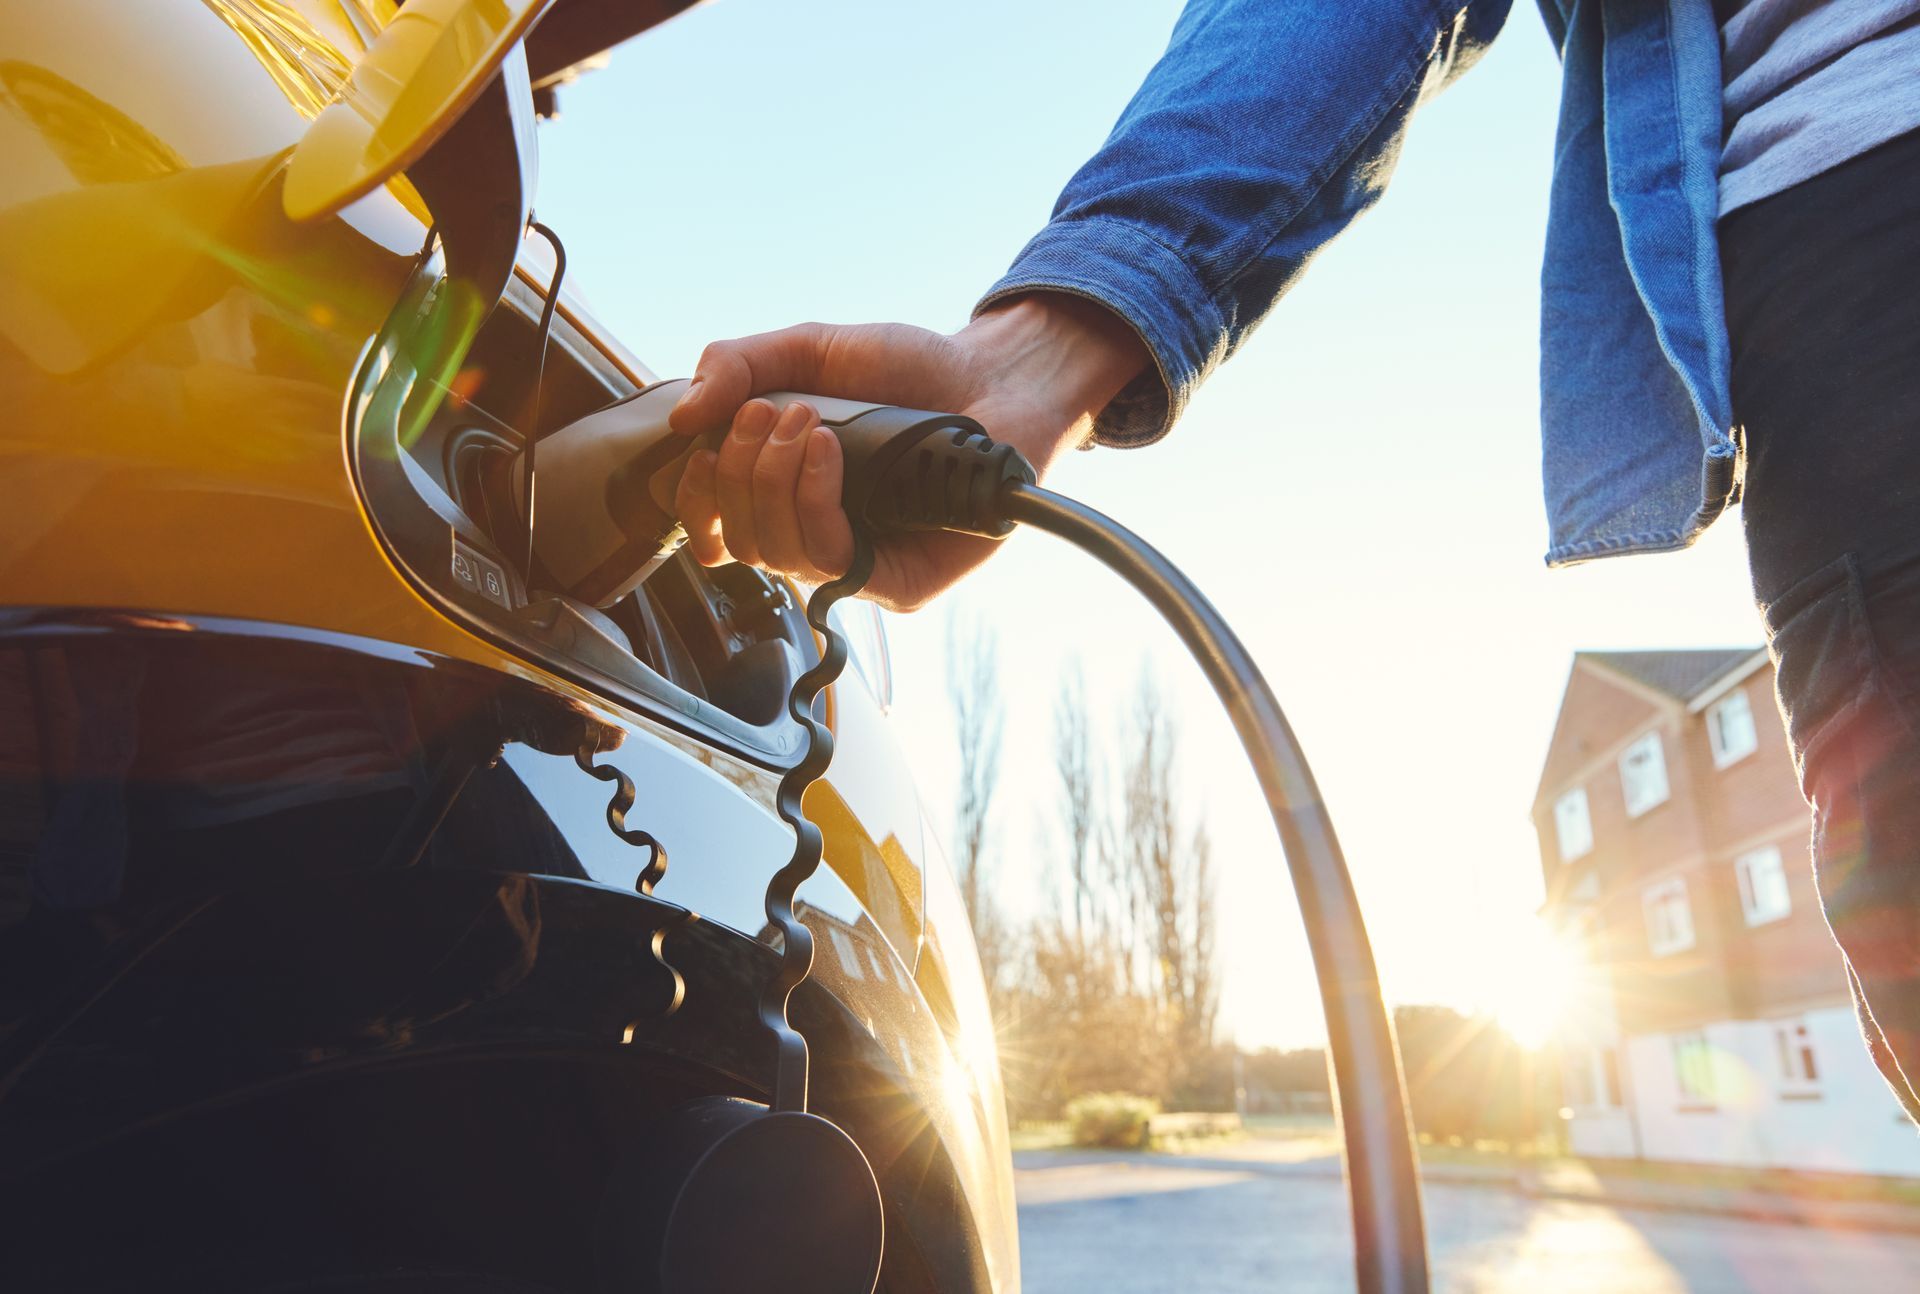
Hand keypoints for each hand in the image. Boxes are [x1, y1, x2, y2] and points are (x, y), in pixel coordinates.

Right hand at [667, 294, 1148, 610]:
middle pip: (738, 541)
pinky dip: (814, 501)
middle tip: (771, 413)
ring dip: (773, 481)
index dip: (694, 502)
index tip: (701, 452)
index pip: (715, 530)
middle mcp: (816, 536)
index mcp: (784, 494)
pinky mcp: (898, 583)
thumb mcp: (809, 349)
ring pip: (775, 555)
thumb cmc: (907, 368)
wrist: (992, 375)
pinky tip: (830, 452)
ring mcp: (857, 563)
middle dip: (740, 471)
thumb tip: (681, 418)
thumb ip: (738, 365)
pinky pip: (831, 562)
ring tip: (808, 424)